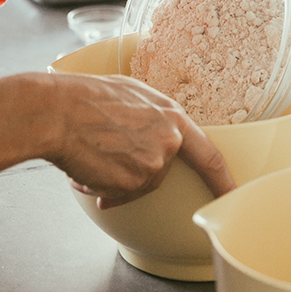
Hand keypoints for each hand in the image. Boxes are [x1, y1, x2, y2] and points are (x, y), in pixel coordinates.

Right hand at [43, 73, 234, 207]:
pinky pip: (118, 195)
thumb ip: (151, 116)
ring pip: (136, 186)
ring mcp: (152, 164)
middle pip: (159, 173)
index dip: (223, 180)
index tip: (233, 196)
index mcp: (172, 117)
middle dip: (133, 170)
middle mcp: (169, 141)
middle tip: (105, 152)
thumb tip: (149, 130)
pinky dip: (101, 187)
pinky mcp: (131, 183)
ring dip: (113, 178)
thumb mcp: (131, 94)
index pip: (209, 156)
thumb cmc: (85, 98)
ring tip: (91, 152)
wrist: (57, 112)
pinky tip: (86, 165)